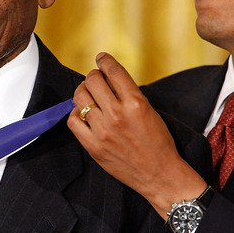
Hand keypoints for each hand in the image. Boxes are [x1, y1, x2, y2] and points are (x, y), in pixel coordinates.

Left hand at [67, 52, 206, 216]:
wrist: (160, 175)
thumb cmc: (159, 143)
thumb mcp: (150, 111)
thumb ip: (130, 95)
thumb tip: (110, 80)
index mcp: (136, 103)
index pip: (113, 71)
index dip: (104, 60)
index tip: (101, 58)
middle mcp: (117, 114)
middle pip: (93, 81)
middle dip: (93, 75)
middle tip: (95, 78)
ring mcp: (103, 131)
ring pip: (80, 98)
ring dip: (82, 91)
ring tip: (87, 93)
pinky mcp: (93, 146)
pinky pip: (73, 121)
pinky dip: (75, 113)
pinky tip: (83, 113)